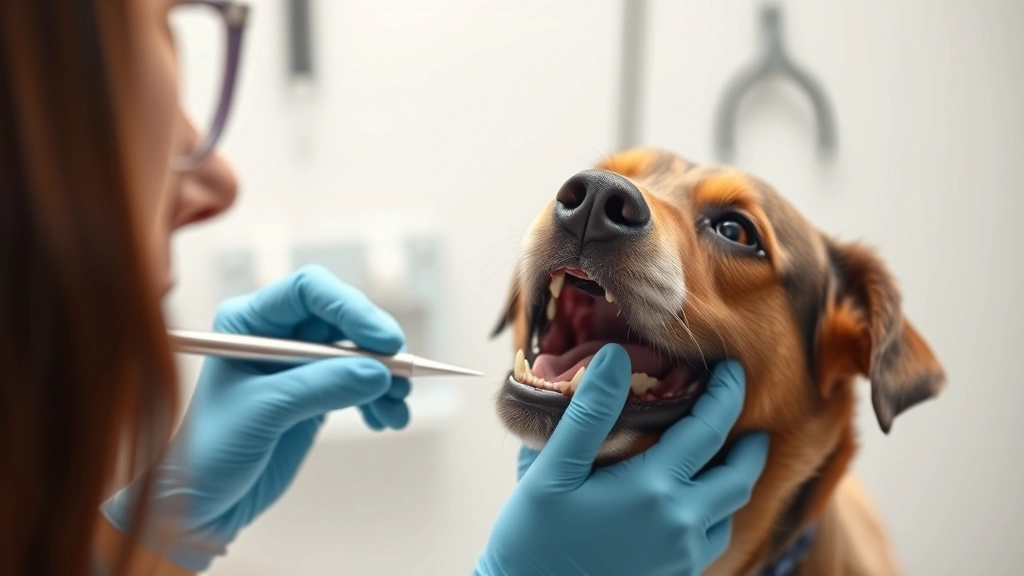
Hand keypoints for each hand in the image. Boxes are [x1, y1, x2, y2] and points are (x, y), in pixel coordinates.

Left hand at [102, 265, 408, 570]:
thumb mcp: (264, 412)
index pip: (309, 291)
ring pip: (359, 353)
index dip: (351, 307)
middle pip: (343, 319)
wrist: (203, 502)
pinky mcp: (317, 393)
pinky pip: (360, 383)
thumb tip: (378, 373)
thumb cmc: (211, 450)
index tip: (384, 340)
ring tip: (396, 408)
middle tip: (401, 376)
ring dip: (385, 378)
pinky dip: (379, 399)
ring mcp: (299, 364)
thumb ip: (320, 387)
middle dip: (376, 348)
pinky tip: (386, 419)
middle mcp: (276, 334)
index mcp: (249, 321)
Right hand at [475, 345, 769, 575]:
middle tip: (748, 420)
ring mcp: (681, 557)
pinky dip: (716, 514)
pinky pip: (711, 541)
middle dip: (750, 444)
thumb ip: (589, 413)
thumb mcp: (553, 471)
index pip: (708, 429)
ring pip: (729, 512)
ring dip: (734, 480)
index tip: (732, 370)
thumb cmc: (533, 538)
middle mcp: (680, 524)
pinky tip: (695, 504)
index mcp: (653, 488)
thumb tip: (615, 357)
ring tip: (726, 458)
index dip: (726, 394)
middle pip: (737, 476)